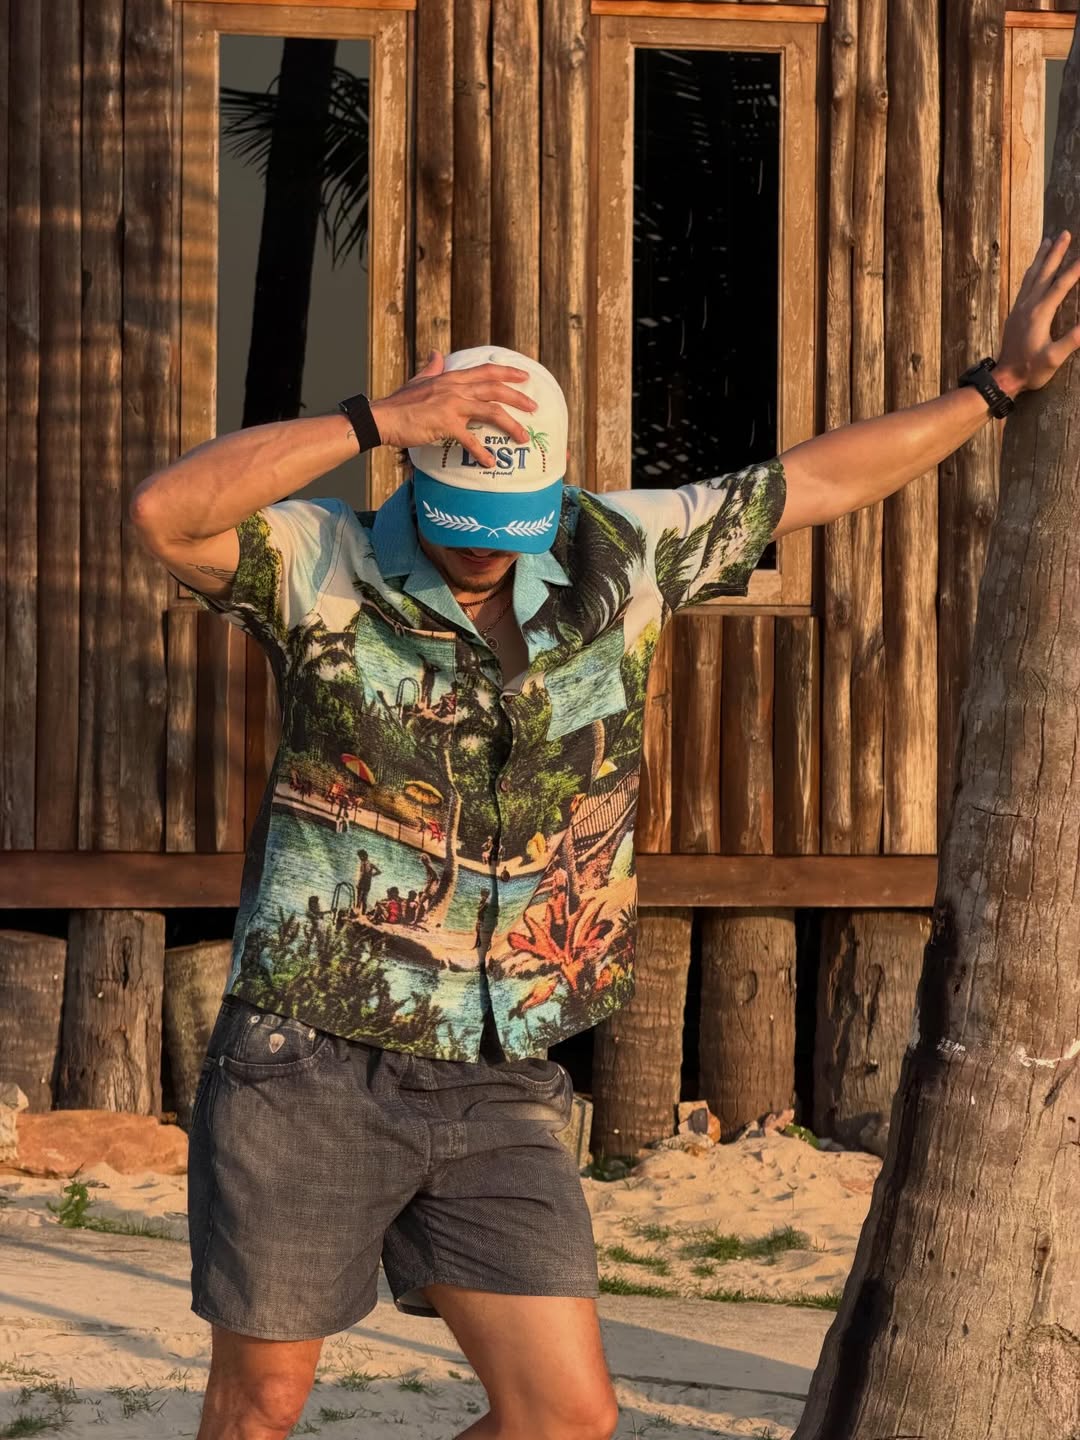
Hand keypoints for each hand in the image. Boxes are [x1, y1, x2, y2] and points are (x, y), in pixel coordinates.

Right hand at [369, 351, 536, 465]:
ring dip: (511, 425)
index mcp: (451, 378)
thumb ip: (431, 368)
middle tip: (534, 408)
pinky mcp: (444, 424)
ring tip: (524, 438)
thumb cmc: (398, 403)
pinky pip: (470, 439)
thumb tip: (437, 354)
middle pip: (495, 389)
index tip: (526, 376)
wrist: (381, 418)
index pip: (486, 371)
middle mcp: (454, 388)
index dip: (508, 372)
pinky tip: (490, 462)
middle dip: (518, 398)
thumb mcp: (418, 380)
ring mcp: (451, 405)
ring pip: (490, 411)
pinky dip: (481, 452)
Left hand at [996, 230, 1079, 395]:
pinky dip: (1031, 272)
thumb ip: (1073, 339)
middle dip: (1056, 252)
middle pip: (1044, 273)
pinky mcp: (1014, 313)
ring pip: (1031, 276)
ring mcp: (1019, 308)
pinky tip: (1034, 267)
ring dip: (1041, 257)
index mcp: (1039, 314)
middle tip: (1065, 233)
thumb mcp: (1054, 358)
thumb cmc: (1030, 370)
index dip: (1075, 269)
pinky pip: (1024, 285)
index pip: (1061, 285)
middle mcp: (1027, 306)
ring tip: (1048, 241)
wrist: (1004, 378)